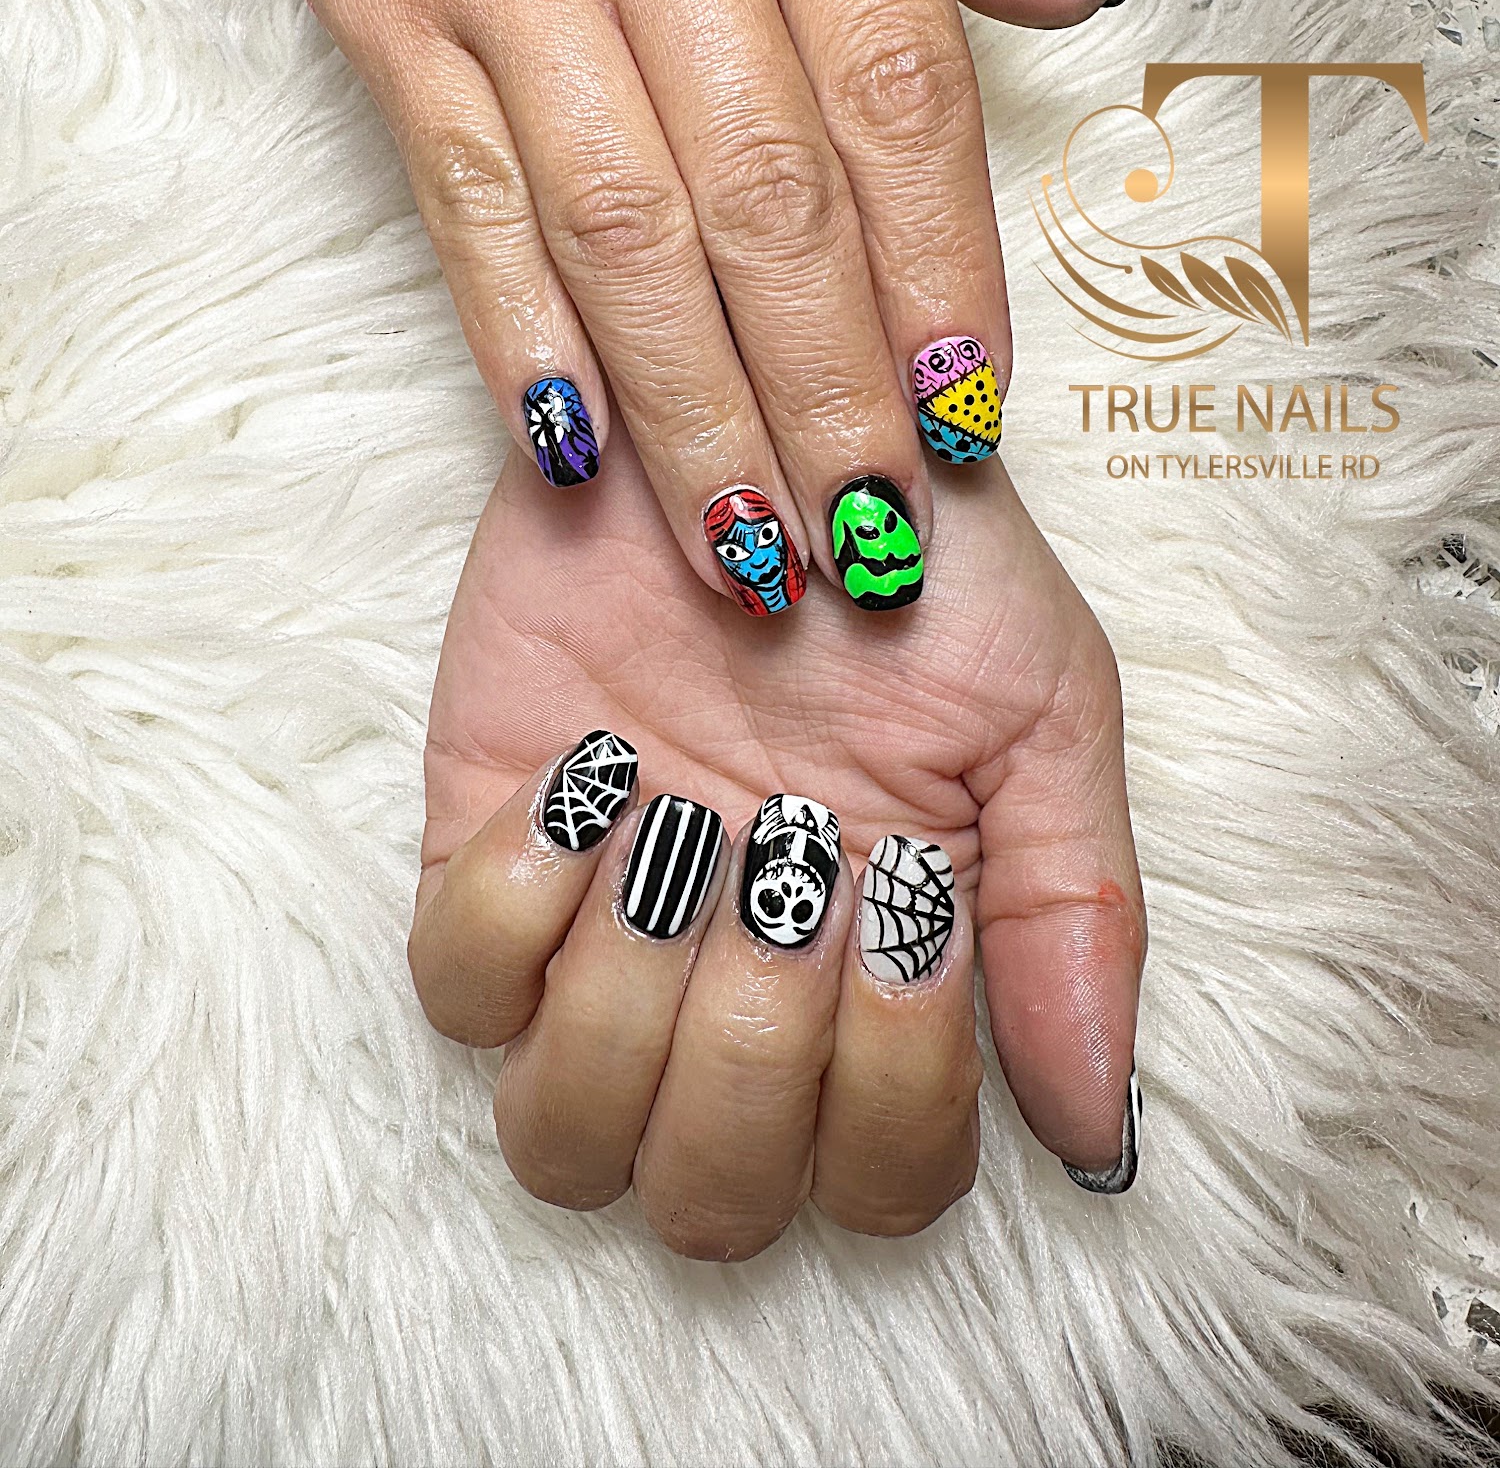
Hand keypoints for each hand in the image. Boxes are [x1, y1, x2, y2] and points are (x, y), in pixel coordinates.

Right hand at [170, 0, 1127, 617]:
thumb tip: (1067, 4)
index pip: (896, 88)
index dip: (943, 272)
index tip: (970, 413)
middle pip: (765, 190)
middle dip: (827, 386)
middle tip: (870, 534)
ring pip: (620, 227)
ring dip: (691, 408)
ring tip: (749, 542)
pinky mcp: (383, 3)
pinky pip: (470, 204)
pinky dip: (528, 343)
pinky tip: (583, 457)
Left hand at [409, 426, 1144, 1257]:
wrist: (762, 404)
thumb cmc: (908, 553)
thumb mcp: (1041, 706)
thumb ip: (1073, 911)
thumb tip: (1093, 1131)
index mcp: (880, 983)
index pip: (881, 1185)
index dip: (891, 1090)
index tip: (899, 898)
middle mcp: (734, 992)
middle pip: (710, 1200)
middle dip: (752, 1054)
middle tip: (782, 871)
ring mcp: (600, 936)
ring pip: (562, 1141)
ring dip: (630, 1010)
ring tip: (676, 831)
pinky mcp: (486, 854)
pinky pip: (453, 993)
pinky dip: (516, 911)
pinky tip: (590, 777)